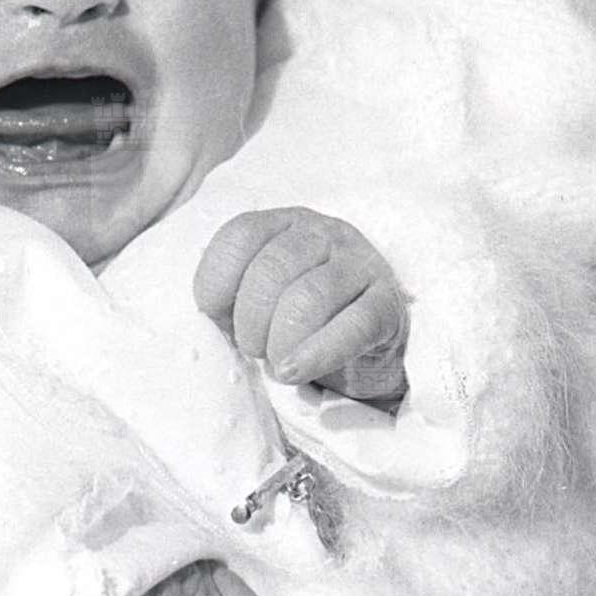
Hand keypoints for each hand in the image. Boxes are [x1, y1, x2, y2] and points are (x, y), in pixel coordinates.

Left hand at [193, 208, 407, 401]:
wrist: (365, 353)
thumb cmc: (299, 324)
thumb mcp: (258, 302)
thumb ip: (230, 298)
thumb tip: (207, 319)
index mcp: (284, 224)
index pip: (240, 235)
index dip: (217, 281)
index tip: (217, 317)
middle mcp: (324, 233)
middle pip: (272, 269)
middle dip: (250, 322)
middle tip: (254, 349)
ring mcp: (360, 265)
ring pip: (309, 297)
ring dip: (281, 341)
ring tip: (279, 364)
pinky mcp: (388, 305)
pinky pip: (353, 325)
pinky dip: (317, 354)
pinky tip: (297, 371)